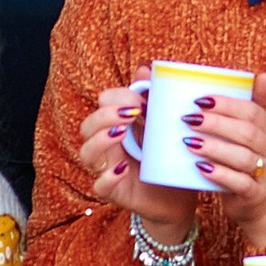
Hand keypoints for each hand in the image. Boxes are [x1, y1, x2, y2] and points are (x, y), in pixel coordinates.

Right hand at [78, 79, 199, 233]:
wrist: (179, 197)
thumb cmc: (168, 159)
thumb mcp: (164, 126)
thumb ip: (153, 98)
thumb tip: (144, 69)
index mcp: (116, 127)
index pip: (101, 105)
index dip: (115, 98)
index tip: (140, 99)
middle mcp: (106, 147)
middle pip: (86, 126)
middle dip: (105, 115)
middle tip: (132, 113)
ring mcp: (107, 170)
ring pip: (86, 153)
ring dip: (101, 139)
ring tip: (122, 133)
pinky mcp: (114, 193)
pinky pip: (99, 185)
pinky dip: (108, 176)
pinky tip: (124, 168)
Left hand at [184, 72, 265, 245]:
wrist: (257, 202)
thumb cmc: (245, 159)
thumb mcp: (250, 130)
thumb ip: (247, 103)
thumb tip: (259, 72)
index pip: (252, 110)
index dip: (227, 104)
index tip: (200, 99)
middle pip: (247, 132)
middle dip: (217, 124)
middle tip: (189, 119)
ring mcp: (265, 172)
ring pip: (243, 157)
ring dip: (215, 148)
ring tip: (190, 142)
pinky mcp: (255, 193)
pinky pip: (240, 183)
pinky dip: (220, 175)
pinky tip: (201, 169)